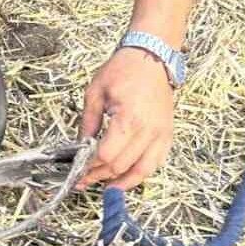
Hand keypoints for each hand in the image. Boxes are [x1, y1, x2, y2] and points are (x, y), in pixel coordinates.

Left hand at [76, 47, 174, 189]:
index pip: (107, 155)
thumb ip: (87, 122)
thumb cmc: (123, 70)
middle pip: (122, 165)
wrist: (152, 58)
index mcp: (129, 119)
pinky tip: (126, 177)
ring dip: (122, 182)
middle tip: (84, 180)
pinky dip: (141, 173)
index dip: (90, 167)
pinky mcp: (167, 134)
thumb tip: (80, 145)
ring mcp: (161, 134)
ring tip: (104, 187)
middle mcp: (149, 131)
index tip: (77, 172)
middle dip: (100, 176)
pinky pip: (156, 162)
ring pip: (143, 170)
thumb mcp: (95, 92)